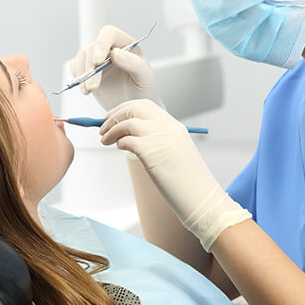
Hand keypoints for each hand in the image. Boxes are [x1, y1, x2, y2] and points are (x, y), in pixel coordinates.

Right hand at [69, 25, 162, 111]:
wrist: (134, 108)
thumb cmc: (144, 91)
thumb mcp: (146, 78)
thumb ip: (134, 64)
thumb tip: (115, 53)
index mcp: (127, 45)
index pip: (110, 33)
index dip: (101, 43)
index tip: (98, 61)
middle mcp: (111, 49)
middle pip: (93, 48)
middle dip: (91, 68)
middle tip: (94, 87)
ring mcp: (98, 59)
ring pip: (82, 56)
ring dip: (83, 74)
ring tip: (90, 90)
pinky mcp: (88, 71)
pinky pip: (76, 67)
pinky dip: (77, 78)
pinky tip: (86, 89)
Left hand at [99, 99, 250, 250]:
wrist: (201, 198)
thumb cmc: (187, 182)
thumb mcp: (174, 153)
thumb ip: (156, 141)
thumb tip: (128, 137)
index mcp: (174, 126)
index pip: (145, 106)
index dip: (125, 109)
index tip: (113, 117)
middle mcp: (167, 127)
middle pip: (134, 108)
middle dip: (115, 115)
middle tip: (102, 126)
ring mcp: (160, 137)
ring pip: (127, 122)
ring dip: (111, 129)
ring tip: (104, 140)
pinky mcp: (151, 151)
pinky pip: (127, 140)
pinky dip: (119, 142)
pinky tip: (119, 148)